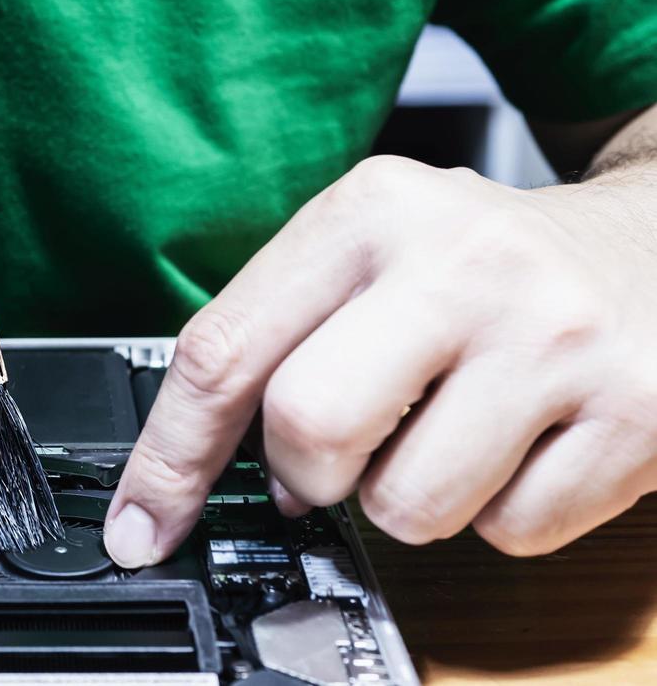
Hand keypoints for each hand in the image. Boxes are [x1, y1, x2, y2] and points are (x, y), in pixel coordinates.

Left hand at [105, 155, 656, 563]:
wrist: (654, 242)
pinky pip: (511, 533)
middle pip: (307, 429)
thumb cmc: (486, 260)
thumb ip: (284, 333)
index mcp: (370, 212)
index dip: (168, 457)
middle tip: (338, 457)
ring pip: (408, 507)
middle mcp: (462, 264)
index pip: (226, 348)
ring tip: (446, 432)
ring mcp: (552, 340)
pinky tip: (520, 443)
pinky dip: (497, 512)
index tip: (140, 523)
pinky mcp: (632, 414)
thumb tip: (201, 469)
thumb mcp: (372, 247)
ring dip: (407, 499)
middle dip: (305, 475)